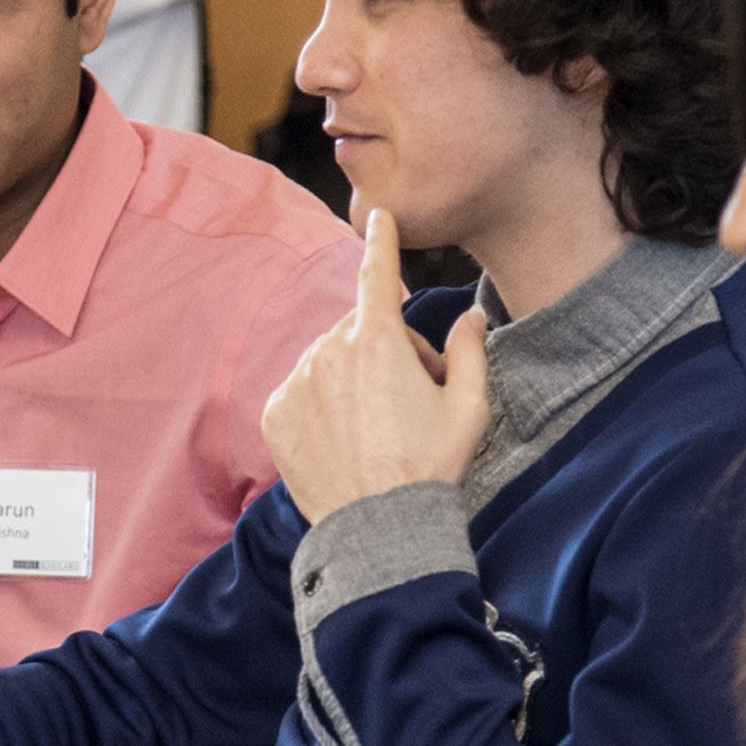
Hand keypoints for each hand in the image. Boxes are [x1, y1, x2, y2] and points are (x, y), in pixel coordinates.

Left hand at [260, 209, 490, 521]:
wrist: (377, 528)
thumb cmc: (429, 467)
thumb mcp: (469, 408)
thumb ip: (469, 352)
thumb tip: (470, 317)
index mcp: (379, 342)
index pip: (377, 276)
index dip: (380, 242)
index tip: (377, 217)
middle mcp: (329, 352)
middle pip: (359, 331)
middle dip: (384, 350)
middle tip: (411, 396)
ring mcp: (296, 382)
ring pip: (327, 360)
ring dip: (349, 377)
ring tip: (377, 425)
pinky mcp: (275, 414)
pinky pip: (300, 391)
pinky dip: (319, 404)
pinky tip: (344, 438)